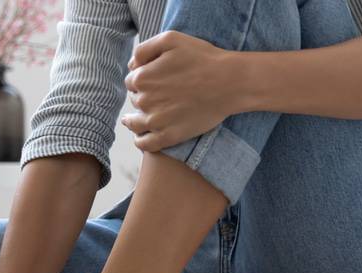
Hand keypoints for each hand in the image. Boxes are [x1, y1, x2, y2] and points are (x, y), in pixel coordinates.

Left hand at [121, 31, 241, 151]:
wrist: (230, 82)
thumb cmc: (203, 58)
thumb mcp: (170, 39)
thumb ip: (144, 49)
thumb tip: (131, 66)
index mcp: (142, 78)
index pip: (131, 81)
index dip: (141, 79)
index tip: (153, 80)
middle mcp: (144, 101)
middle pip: (135, 101)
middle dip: (142, 97)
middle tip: (159, 95)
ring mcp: (156, 121)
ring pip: (134, 124)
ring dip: (134, 120)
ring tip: (135, 120)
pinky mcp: (168, 136)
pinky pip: (144, 144)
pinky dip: (140, 141)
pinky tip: (141, 137)